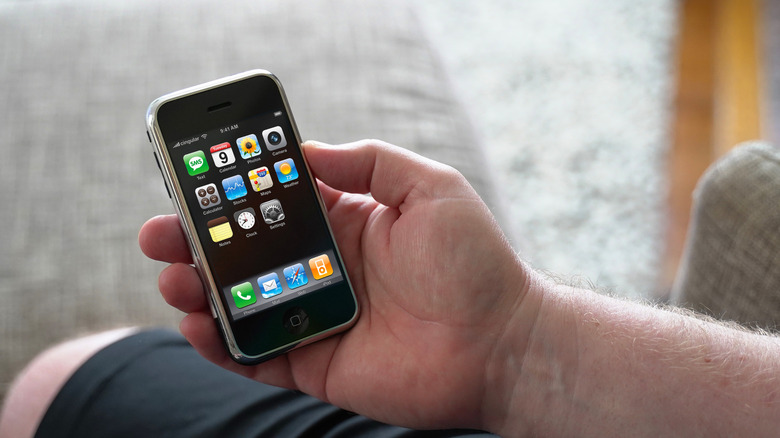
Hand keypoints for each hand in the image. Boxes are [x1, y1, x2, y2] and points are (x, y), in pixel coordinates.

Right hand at [139, 140, 537, 429]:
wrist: (502, 343)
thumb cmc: (473, 263)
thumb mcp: (429, 187)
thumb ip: (368, 161)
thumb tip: (307, 150)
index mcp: (346, 225)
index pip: (274, 205)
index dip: (234, 195)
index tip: (196, 182)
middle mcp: (323, 269)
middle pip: (245, 255)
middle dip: (198, 243)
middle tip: (161, 232)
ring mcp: (315, 317)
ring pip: (240, 304)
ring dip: (198, 291)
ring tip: (174, 277)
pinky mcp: (315, 363)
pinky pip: (256, 356)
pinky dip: (222, 345)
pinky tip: (201, 325)